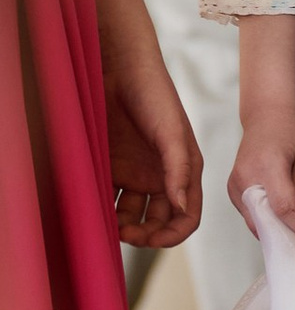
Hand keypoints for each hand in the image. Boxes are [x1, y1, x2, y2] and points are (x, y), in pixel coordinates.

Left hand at [100, 29, 201, 248]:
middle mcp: (160, 178)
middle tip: (125, 233)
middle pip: (158, 222)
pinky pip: (107, 197)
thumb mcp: (172, 133)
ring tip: (107, 223)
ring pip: (131, 215)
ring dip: (122, 225)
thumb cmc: (154, 95)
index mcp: (183, 172)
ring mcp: (133, 174)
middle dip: (145, 234)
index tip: (152, 240)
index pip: (186, 216)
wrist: (118, 69)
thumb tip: (182, 208)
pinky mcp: (109, 167)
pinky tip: (94, 207)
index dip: (172, 234)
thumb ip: (179, 171)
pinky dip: (103, 208)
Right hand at [233, 10, 294, 247]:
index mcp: (267, 167)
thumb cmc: (292, 135)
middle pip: (265, 221)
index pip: (284, 208)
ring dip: (276, 231)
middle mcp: (245, 178)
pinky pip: (250, 215)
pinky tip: (282, 222)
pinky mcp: (232, 190)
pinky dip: (266, 222)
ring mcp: (234, 186)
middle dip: (288, 237)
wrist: (266, 118)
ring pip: (255, 222)